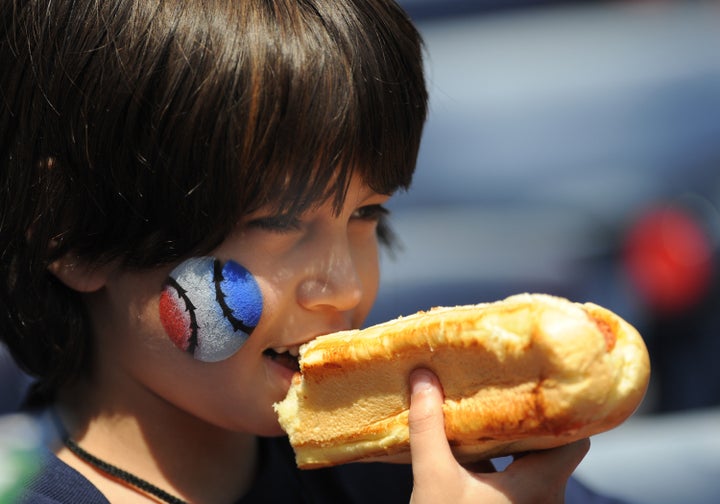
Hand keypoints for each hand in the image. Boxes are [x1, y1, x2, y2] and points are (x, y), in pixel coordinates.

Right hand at [408, 368, 589, 503]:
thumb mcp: (432, 477)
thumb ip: (428, 426)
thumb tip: (422, 377)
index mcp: (540, 486)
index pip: (578, 439)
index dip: (562, 412)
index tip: (536, 387)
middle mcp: (548, 502)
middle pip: (555, 448)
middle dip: (530, 422)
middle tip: (506, 395)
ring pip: (538, 467)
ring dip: (517, 444)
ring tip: (492, 417)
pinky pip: (525, 483)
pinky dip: (508, 465)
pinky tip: (480, 453)